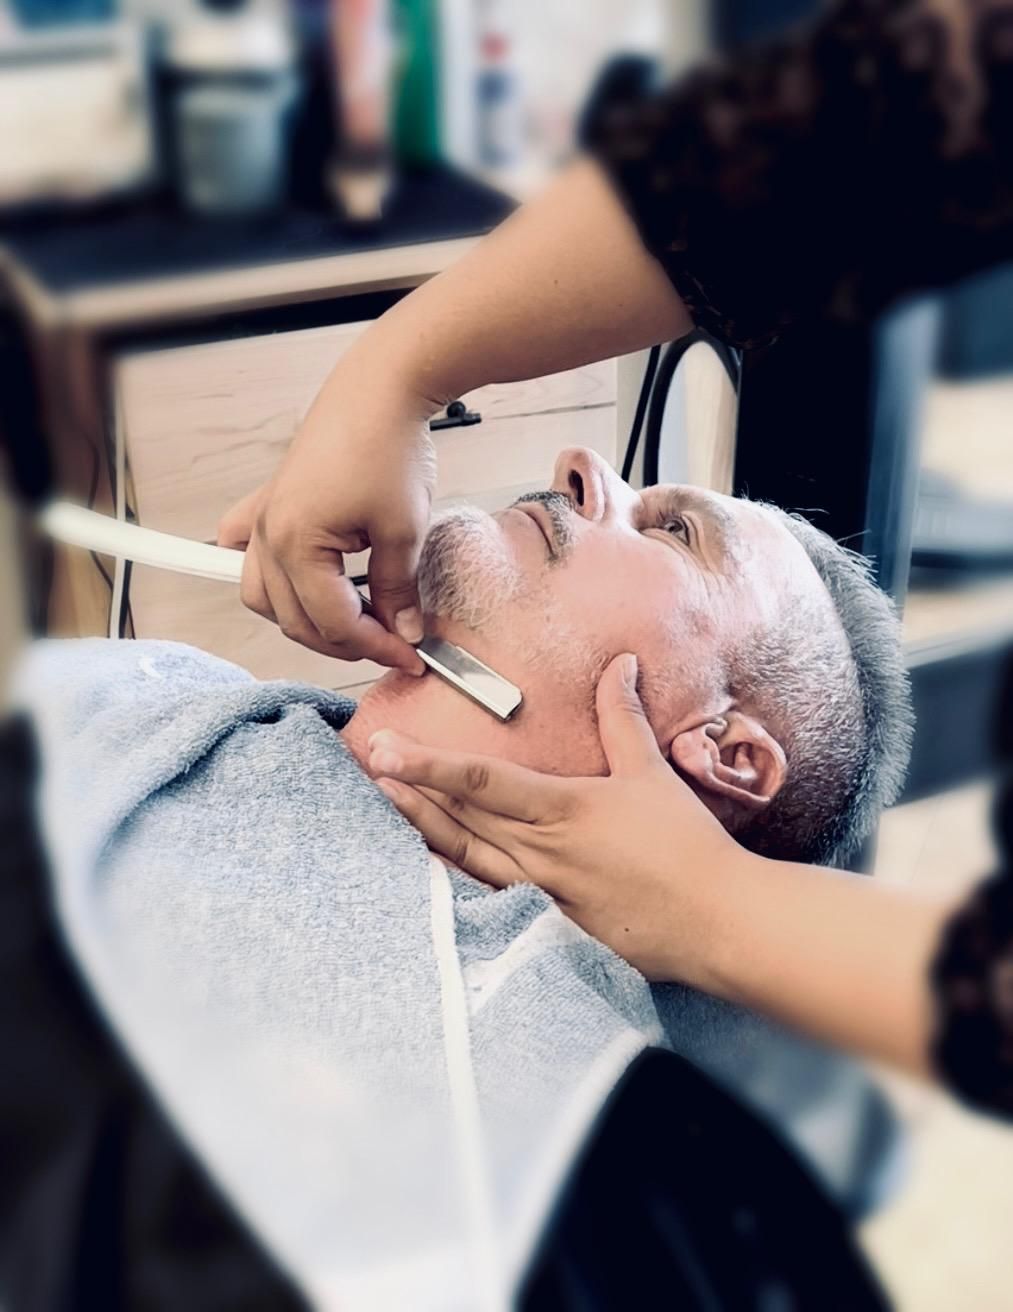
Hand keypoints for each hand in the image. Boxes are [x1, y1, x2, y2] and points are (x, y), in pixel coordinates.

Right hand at [218, 362, 435, 672]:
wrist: (381, 388)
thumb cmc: (388, 446)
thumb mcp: (404, 530)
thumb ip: (398, 590)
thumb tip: (404, 633)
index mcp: (296, 545)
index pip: (333, 623)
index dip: (376, 646)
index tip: (411, 656)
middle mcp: (267, 536)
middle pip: (295, 619)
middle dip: (345, 641)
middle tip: (392, 643)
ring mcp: (264, 519)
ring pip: (266, 596)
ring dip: (305, 617)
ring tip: (353, 622)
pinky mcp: (271, 502)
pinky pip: (248, 552)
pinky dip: (268, 576)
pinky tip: (295, 581)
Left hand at [368, 654, 750, 983]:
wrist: (717, 923)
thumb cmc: (686, 846)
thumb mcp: (651, 774)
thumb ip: (623, 718)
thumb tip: (619, 663)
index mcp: (563, 810)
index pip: (482, 782)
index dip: (430, 764)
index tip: (387, 748)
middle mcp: (540, 852)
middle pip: (460, 819)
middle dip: (410, 790)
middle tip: (368, 763)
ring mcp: (539, 894)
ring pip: (465, 858)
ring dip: (422, 829)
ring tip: (386, 803)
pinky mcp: (546, 925)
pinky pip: (488, 895)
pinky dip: (454, 875)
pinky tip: (432, 864)